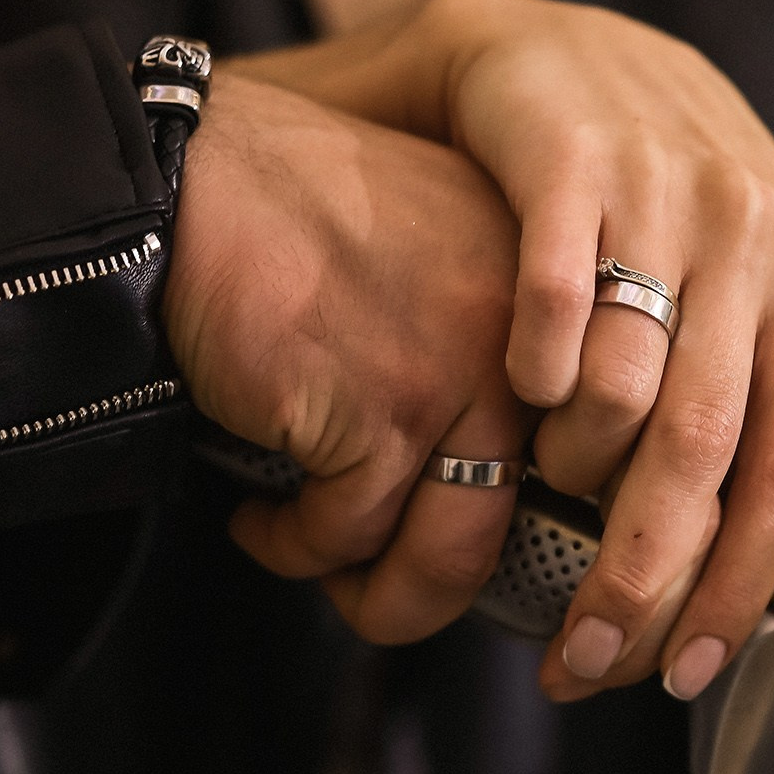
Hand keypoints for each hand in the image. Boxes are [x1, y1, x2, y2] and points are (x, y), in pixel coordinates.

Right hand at [166, 72, 530, 642]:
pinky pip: (345, 535)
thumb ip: (482, 371)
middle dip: (434, 591)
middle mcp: (536, 348)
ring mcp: (463, 382)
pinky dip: (290, 546)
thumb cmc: (295, 224)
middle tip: (375, 591)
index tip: (461, 561)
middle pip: (516, 532)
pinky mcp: (380, 416)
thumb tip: (487, 506)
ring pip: (443, 560)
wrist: (189, 182)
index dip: (527, 542)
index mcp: (559, 313)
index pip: (584, 469)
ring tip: (305, 551)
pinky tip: (257, 517)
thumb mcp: (438, 275)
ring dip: (365, 588)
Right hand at [229, 0, 773, 699]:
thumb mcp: (747, 326)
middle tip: (585, 652)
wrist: (557, 53)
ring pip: (627, 387)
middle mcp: (759, 232)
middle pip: (706, 451)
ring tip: (538, 495)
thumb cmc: (661, 220)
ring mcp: (669, 186)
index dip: (736, 587)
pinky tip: (513, 399)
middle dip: (641, 573)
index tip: (680, 670)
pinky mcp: (574, 149)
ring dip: (575, 471)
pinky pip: (553, 299)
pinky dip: (533, 371)